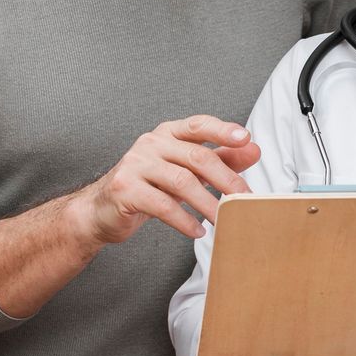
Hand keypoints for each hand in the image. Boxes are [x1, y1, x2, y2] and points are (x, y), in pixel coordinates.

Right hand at [72, 115, 260, 242]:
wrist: (102, 210)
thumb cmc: (148, 188)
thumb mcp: (184, 172)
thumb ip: (218, 160)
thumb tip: (253, 150)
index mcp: (167, 134)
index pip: (198, 125)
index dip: (222, 130)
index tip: (245, 137)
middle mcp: (150, 144)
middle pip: (196, 157)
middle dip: (225, 178)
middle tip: (245, 198)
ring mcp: (135, 165)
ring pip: (181, 181)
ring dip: (207, 204)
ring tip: (223, 220)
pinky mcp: (125, 189)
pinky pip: (162, 205)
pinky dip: (184, 220)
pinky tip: (197, 230)